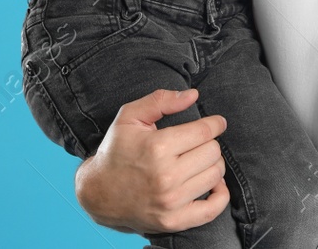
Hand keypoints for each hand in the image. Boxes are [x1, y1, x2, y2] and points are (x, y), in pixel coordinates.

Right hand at [73, 88, 229, 232]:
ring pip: (215, 175)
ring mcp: (170, 202)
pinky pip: (213, 209)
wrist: (98, 193)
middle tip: (198, 143)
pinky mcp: (173, 221)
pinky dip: (220, 194)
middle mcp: (166, 177)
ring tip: (199, 160)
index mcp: (157, 148)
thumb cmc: (116, 150)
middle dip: (209, 143)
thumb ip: (161, 100)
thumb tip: (193, 96)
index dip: (215, 123)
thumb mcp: (130, 117)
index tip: (217, 122)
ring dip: (212, 165)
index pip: (205, 131)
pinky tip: (213, 183)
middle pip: (213, 152)